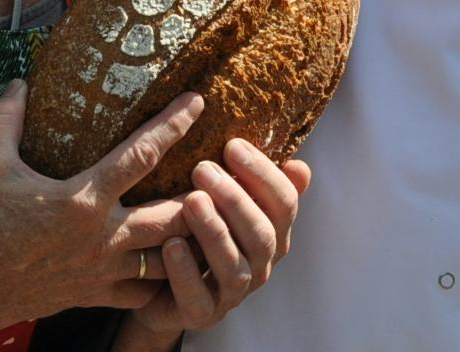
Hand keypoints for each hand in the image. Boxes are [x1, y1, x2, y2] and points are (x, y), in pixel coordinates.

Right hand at [0, 82, 205, 330]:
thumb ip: (6, 119)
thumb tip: (20, 81)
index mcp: (83, 199)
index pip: (141, 154)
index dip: (174, 124)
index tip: (199, 102)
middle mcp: (104, 236)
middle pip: (175, 214)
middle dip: (206, 194)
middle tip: (225, 172)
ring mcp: (105, 270)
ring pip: (169, 257)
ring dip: (193, 238)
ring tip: (214, 217)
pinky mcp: (99, 295)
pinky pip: (146, 293)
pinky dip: (166, 279)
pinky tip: (178, 264)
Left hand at [120, 141, 310, 346]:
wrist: (159, 286)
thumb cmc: (198, 231)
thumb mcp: (226, 203)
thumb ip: (257, 184)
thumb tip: (300, 166)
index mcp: (271, 232)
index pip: (285, 203)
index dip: (262, 174)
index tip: (231, 145)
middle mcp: (259, 264)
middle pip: (261, 234)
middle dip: (235, 199)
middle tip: (203, 169)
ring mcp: (232, 293)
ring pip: (234, 267)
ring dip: (214, 231)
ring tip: (191, 200)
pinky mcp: (201, 314)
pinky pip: (198, 298)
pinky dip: (186, 272)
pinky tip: (171, 245)